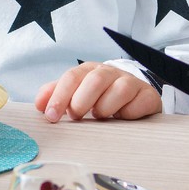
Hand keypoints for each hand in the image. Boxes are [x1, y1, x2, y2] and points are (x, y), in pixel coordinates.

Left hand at [33, 62, 161, 121]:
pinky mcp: (148, 96)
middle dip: (81, 101)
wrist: (135, 95)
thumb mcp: (77, 93)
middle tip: (77, 117)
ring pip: (119, 89)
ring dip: (105, 107)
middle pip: (95, 80)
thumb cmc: (101, 96)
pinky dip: (129, 112)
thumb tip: (39, 103)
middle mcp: (110, 73)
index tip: (51, 116)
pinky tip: (122, 118)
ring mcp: (131, 83)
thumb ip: (57, 95)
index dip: (59, 96)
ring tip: (100, 116)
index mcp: (89, 71)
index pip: (72, 77)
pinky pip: (140, 102)